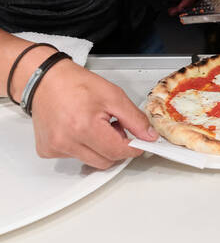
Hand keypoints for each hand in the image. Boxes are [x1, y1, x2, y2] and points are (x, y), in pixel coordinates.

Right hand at [31, 59, 158, 169]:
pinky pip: (75, 157)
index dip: (133, 147)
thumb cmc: (78, 84)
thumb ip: (135, 119)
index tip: (139, 142)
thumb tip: (149, 136)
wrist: (48, 80)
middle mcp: (66, 142)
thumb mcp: (114, 96)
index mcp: (84, 127)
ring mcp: (55, 148)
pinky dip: (83, 147)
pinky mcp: (47, 150)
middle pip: (105, 161)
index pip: (117, 151)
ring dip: (99, 148)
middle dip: (115, 147)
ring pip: (91, 161)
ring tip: (95, 125)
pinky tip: (80, 129)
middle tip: (114, 126)